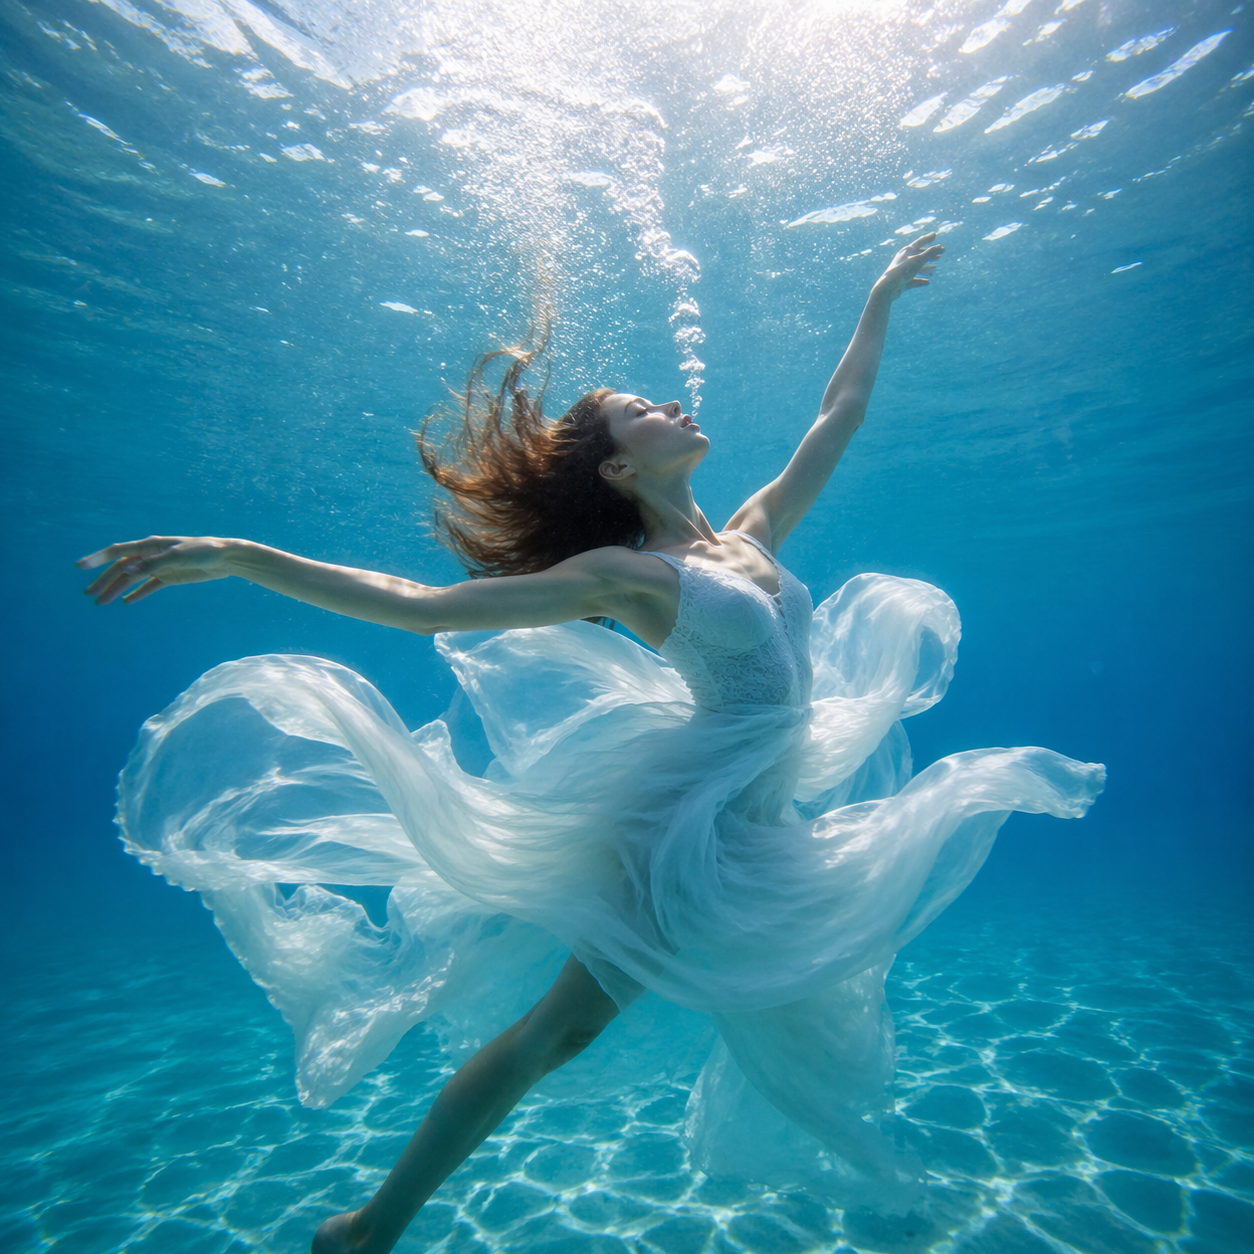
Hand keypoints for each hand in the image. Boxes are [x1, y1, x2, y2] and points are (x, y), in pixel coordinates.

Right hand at [77, 536, 235, 604]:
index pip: (118, 551)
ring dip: (117, 589)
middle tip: (90, 594)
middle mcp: (151, 555)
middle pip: (121, 568)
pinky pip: (149, 586)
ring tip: (101, 602)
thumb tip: (125, 568)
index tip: (80, 566)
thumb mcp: (178, 557)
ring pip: (132, 579)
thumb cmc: (203, 551)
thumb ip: (152, 564)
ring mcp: (159, 566)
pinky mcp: (170, 577)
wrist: (226, 558)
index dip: (98, 558)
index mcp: (150, 545)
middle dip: (104, 580)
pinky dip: (138, 593)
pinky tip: (127, 602)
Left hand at [874, 232, 943, 300]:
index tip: (935, 235)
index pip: (919, 242)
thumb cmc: (902, 271)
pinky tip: (928, 282)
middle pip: (918, 255)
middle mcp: (904, 260)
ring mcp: (903, 271)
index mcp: (906, 251)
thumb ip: (930, 253)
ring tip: (935, 267)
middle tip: (939, 254)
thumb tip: (941, 247)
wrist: (888, 287)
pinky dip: (921, 281)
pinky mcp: (902, 282)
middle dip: (929, 254)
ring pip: (916, 268)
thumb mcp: (918, 260)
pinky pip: (913, 281)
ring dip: (926, 267)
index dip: (927, 238)